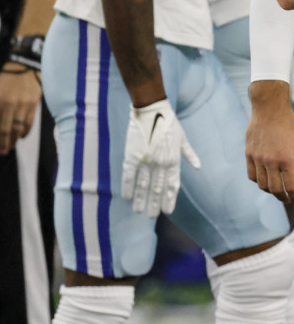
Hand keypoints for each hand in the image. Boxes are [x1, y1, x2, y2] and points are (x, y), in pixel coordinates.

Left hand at [0, 65, 40, 154]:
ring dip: (13, 140)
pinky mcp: (33, 105)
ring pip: (17, 128)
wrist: (24, 66)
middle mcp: (8, 103)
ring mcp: (22, 105)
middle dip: (2, 143)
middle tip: (1, 152)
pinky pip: (28, 123)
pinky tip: (20, 137)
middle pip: (5, 129)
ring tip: (10, 147)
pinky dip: (24, 132)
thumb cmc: (7, 80)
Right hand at [121, 98, 200, 216]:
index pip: (172, 186)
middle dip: (154, 204)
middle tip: (150, 216)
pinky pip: (129, 174)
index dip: (169, 200)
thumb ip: (189, 154)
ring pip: (143, 185)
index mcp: (174, 161)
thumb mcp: (183, 139)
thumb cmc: (169, 122)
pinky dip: (128, 186)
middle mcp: (161, 164)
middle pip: (157, 189)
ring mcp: (146, 160)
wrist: (152, 109)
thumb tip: (198, 166)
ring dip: (141, 199)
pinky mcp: (132, 154)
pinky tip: (126, 196)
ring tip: (138, 211)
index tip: (166, 211)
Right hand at [246, 80, 293, 201]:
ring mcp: (259, 157)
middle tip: (287, 198)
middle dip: (283, 197)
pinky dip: (258, 180)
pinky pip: (251, 174)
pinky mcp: (249, 153)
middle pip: (275, 190)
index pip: (291, 188)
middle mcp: (272, 161)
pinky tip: (265, 178)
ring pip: (262, 184)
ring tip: (275, 190)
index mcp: (288, 159)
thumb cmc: (290, 125)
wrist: (269, 109)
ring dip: (270, 190)